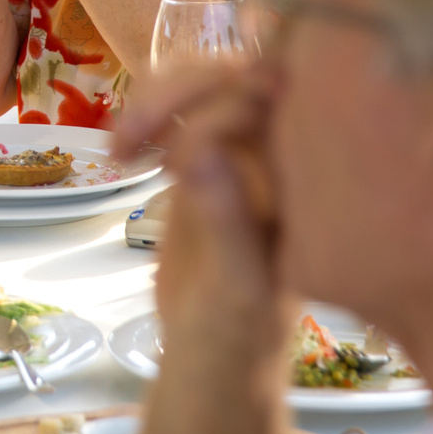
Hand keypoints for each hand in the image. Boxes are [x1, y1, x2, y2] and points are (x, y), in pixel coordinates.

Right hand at [114, 67, 287, 355]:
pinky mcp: (204, 159)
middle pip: (237, 76)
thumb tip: (196, 148)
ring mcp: (243, 152)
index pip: (286, 96)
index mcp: (315, 176)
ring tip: (117, 151)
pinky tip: (119, 153)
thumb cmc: (242, 334)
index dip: (237, 89)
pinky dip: (142, 119)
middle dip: (180, 93)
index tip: (184, 134)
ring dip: (153, 101)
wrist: (213, 357)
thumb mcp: (239, 287)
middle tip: (129, 138)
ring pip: (201, 85)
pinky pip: (176, 111)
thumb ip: (227, 220)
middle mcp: (284, 153)